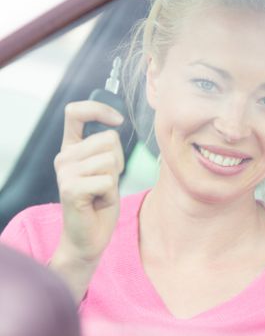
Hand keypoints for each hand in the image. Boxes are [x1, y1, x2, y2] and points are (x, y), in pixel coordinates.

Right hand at [53, 101, 124, 262]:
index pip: (76, 112)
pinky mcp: (71, 189)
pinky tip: (98, 202)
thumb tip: (117, 122)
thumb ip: (107, 147)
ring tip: (102, 192)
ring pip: (111, 159)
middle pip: (109, 139)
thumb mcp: (106, 168)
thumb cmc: (100, 201)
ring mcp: (65, 172)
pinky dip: (111, 193)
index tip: (118, 120)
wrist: (89, 236)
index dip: (99, 109)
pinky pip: (108, 180)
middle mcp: (64, 157)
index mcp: (71, 148)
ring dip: (115, 178)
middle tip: (106, 182)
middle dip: (119, 161)